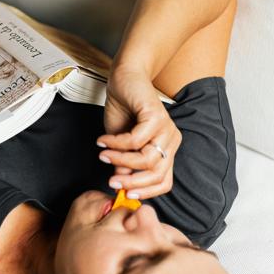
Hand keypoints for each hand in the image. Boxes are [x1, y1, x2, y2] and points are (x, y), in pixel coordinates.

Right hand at [97, 65, 181, 198]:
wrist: (124, 80)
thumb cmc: (123, 109)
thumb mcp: (120, 143)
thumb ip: (122, 163)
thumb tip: (119, 182)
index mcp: (165, 150)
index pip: (164, 182)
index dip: (145, 192)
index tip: (123, 193)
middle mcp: (170, 141)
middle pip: (157, 174)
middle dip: (132, 181)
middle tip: (111, 181)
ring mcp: (166, 129)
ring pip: (147, 159)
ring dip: (121, 160)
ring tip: (103, 155)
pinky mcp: (157, 116)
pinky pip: (137, 140)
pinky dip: (117, 143)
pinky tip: (103, 140)